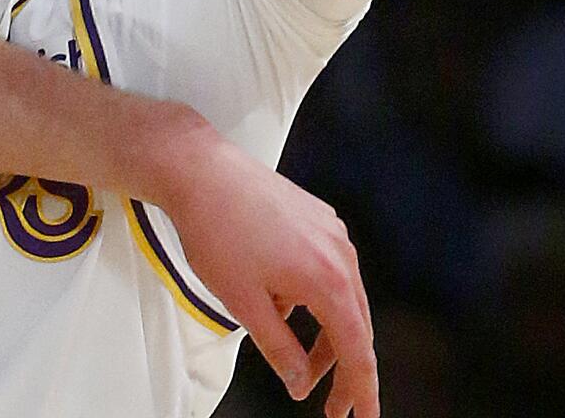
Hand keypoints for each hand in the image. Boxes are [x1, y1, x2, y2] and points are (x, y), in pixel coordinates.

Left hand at [164, 135, 377, 413]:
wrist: (201, 171)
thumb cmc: (217, 231)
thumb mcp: (244, 303)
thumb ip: (279, 347)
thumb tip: (299, 380)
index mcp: (329, 279)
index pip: (357, 349)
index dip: (361, 389)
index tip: (363, 416)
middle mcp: (340, 253)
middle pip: (355, 325)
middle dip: (342, 369)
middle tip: (331, 406)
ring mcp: (331, 232)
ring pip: (341, 298)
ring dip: (324, 335)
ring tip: (297, 360)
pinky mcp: (317, 219)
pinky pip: (327, 270)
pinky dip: (313, 299)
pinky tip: (282, 306)